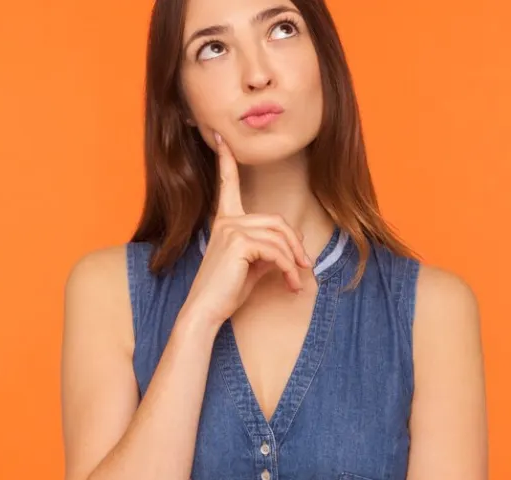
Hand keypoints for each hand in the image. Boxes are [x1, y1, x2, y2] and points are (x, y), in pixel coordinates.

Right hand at [180, 131, 312, 328]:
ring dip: (294, 261)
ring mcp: (231, 229)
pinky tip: (290, 284)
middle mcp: (227, 220)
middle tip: (305, 266)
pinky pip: (276, 251)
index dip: (225, 160)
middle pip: (276, 221)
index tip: (220, 137)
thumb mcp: (252, 267)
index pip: (227, 184)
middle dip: (295, 244)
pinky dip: (289, 269)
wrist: (206, 311)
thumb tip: (294, 241)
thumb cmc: (226, 292)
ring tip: (296, 280)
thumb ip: (269, 250)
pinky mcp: (238, 242)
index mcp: (225, 221)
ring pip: (279, 236)